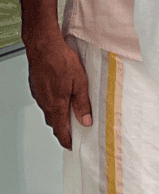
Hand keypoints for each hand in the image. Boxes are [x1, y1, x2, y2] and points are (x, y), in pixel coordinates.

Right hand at [24, 33, 90, 148]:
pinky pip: (45, 101)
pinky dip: (53, 104)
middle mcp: (45, 103)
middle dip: (63, 129)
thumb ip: (82, 104)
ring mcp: (39, 95)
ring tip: (70, 115)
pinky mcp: (37, 87)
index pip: (61, 130)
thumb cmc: (61, 62)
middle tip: (73, 132)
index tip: (71, 146)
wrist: (43, 47)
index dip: (66, 140)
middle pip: (54, 122)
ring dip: (58, 115)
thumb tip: (86, 121)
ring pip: (49, 111)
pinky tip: (61, 98)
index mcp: (56, 105)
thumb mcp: (80, 83)